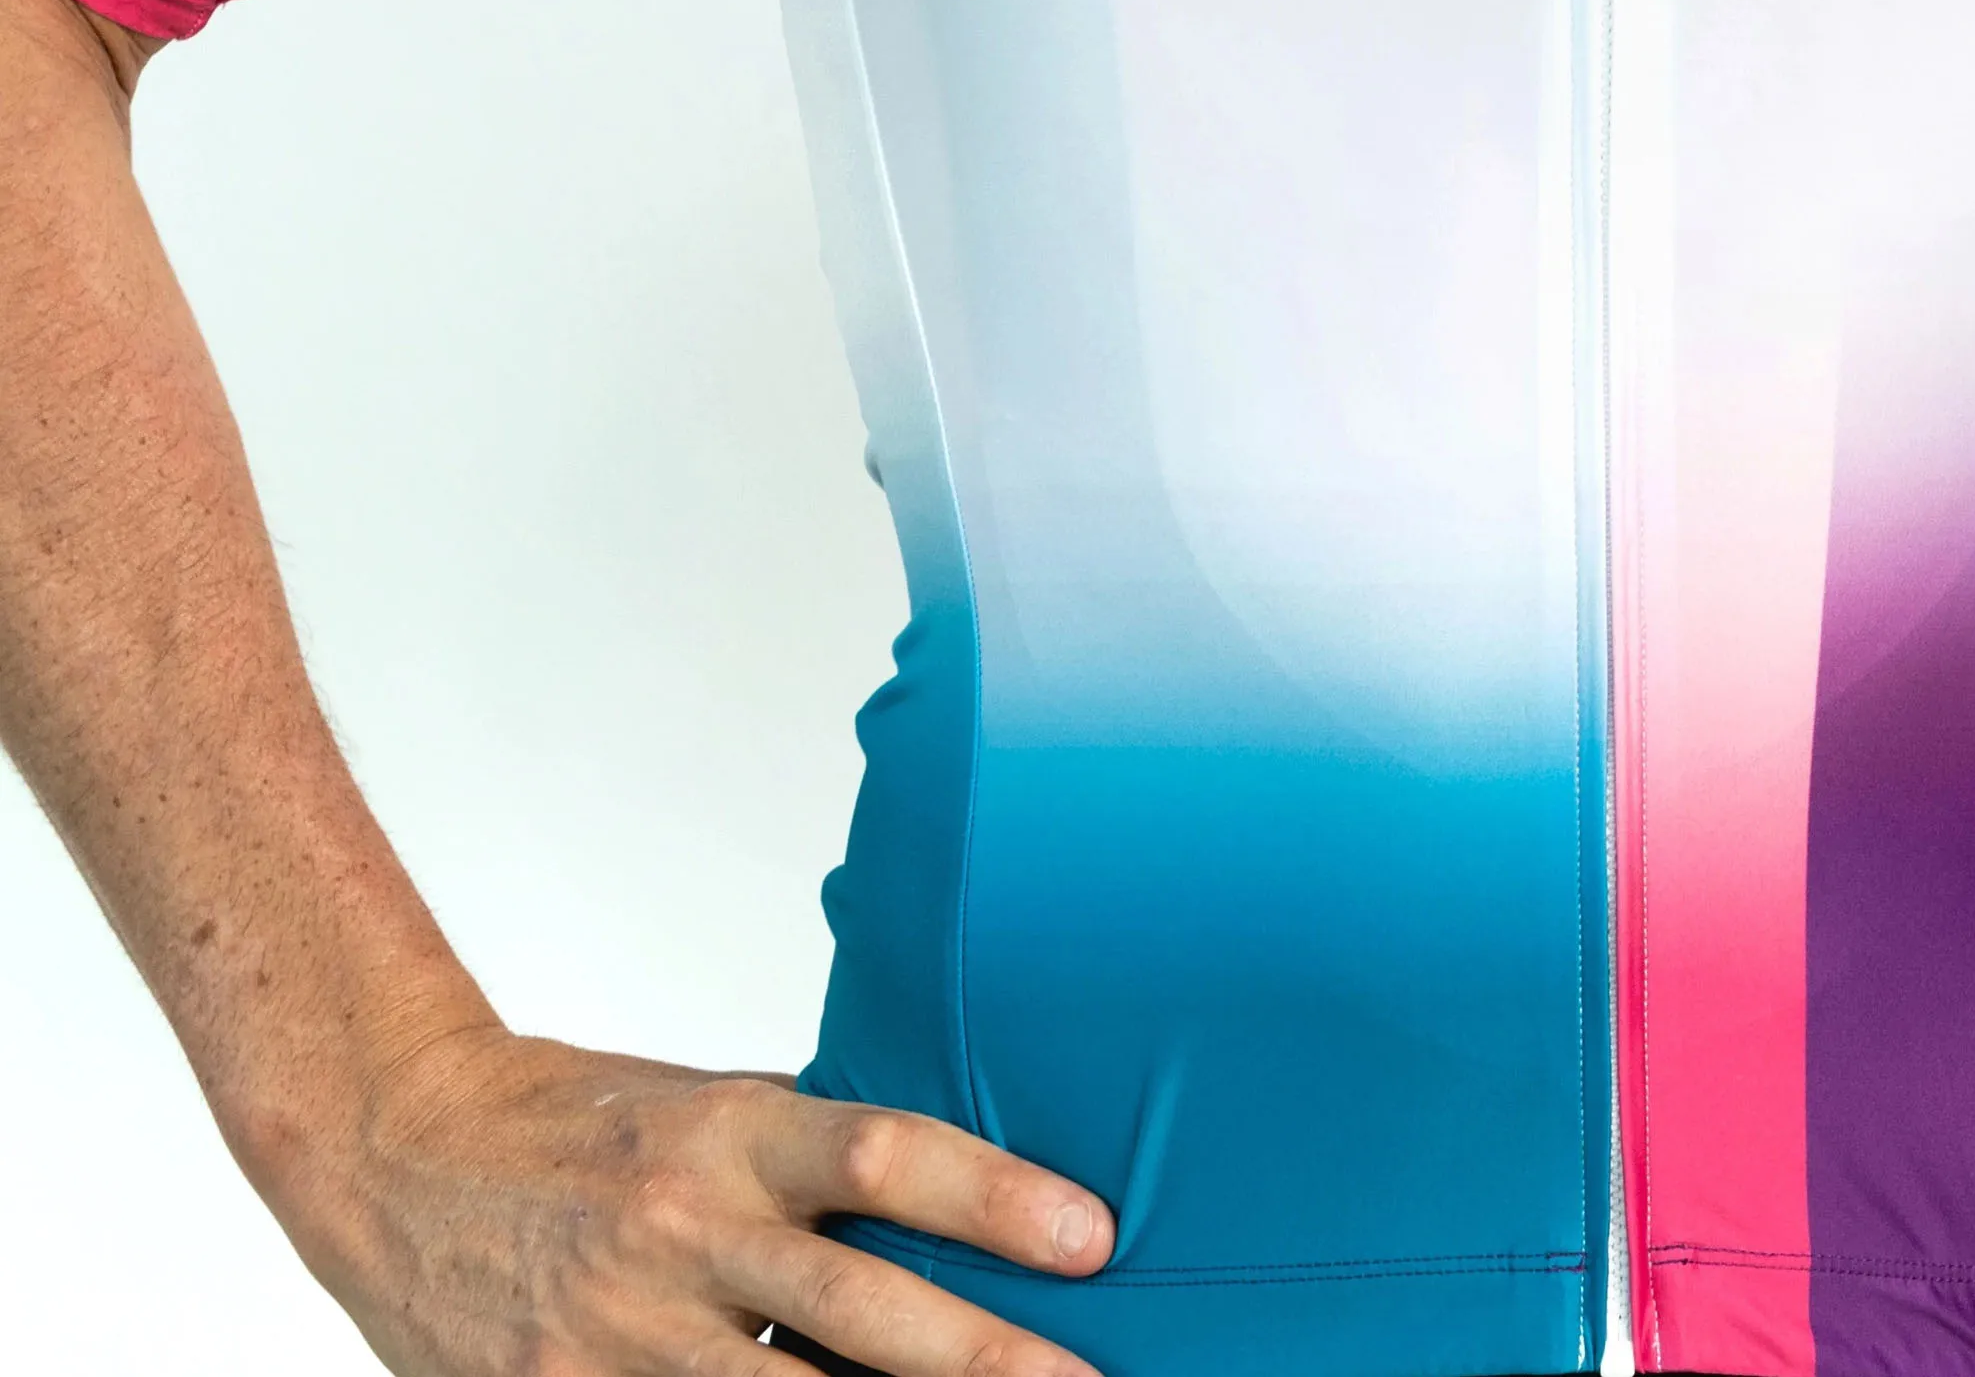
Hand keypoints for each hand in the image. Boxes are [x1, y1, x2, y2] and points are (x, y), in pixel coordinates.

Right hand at [279, 1021, 1114, 1376]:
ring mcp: (618, 1335)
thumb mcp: (711, 1107)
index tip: (1090, 1237)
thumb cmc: (583, 1123)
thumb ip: (813, 1165)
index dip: (991, 1196)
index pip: (883, 1155)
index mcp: (733, 1131)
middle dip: (980, 1358)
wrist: (399, 1147)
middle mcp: (684, 1229)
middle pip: (856, 1308)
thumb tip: (953, 1210)